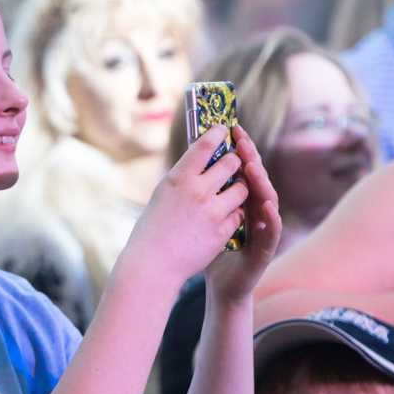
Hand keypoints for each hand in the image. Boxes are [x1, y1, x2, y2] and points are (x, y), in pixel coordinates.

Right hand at [122, 125, 250, 290]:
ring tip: (231, 192)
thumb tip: (199, 160)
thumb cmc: (151, 229)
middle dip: (236, 161)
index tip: (223, 129)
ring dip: (240, 187)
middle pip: (232, 163)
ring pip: (242, 188)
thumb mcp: (163, 194)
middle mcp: (197, 190)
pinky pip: (239, 214)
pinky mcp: (222, 231)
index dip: (217, 133)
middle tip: (233, 163)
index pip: (205, 144)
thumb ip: (183, 177)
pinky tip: (223, 218)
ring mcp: (212, 211)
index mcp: (178, 178)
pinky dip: (234, 214)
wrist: (153, 264)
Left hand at [204, 126, 282, 302]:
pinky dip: (270, 218)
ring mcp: (263, 231)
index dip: (239, 151)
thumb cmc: (209, 251)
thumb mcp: (202, 218)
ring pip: (268, 201)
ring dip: (261, 183)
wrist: (219, 287)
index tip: (231, 129)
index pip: (242, 171)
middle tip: (242, 141)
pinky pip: (271, 232)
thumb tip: (187, 163)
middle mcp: (255, 212)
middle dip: (250, 159)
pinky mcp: (265, 251)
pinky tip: (266, 205)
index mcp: (239, 203)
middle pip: (256, 180)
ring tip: (252, 167)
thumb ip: (201, 195)